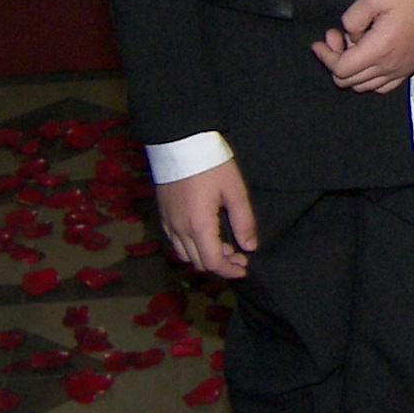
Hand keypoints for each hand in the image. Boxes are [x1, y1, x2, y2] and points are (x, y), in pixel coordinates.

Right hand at [155, 157, 259, 278]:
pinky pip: (175, 242)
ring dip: (205, 257)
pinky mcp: (163, 215)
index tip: (244, 268)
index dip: (230, 270)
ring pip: (185, 255)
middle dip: (221, 264)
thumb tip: (250, 247)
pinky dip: (191, 247)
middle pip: (198, 263)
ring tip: (224, 246)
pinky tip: (205, 235)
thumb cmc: (210, 164)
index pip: (213, 262)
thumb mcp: (234, 190)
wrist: (179, 142)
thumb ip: (244, 221)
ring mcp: (168, 222)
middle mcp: (179, 229)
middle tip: (239, 255)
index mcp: (199, 225)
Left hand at [311, 0, 413, 92]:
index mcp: (378, 50)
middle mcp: (389, 66)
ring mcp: (400, 70)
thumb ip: (351, 18)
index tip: (319, 43)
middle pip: (349, 81)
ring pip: (364, 86)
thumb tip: (348, 33)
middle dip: (335, 60)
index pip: (341, 69)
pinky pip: (383, 86)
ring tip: (353, 46)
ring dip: (352, 70)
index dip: (325, 57)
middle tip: (336, 38)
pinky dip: (370, 78)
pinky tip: (369, 60)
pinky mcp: (409, 68)